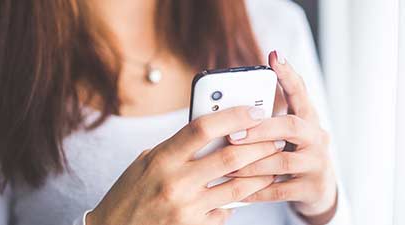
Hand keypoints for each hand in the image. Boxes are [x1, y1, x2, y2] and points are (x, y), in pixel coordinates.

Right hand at [87, 106, 284, 224]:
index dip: (233, 115)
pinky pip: (225, 211)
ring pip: (237, 187)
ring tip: (272, 164)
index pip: (203, 128)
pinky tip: (246, 193)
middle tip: (275, 138)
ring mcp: (186, 208)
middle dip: (259, 145)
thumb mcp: (146, 163)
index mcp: (161, 158)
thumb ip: (176, 148)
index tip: (254, 110)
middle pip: (230, 157)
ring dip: (260, 174)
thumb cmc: (129, 194)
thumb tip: (212, 131)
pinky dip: (238, 201)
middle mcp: (175, 182)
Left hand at [227, 51, 337, 222]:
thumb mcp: (285, 135)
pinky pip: (279, 190)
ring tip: (227, 166)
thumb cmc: (292, 155)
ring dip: (252, 163)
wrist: (319, 191)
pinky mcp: (311, 188)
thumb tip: (226, 109)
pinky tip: (236, 191)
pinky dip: (256, 190)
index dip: (288, 75)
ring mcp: (317, 163)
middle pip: (292, 126)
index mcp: (308, 119)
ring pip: (283, 161)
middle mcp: (317, 137)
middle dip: (260, 129)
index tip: (274, 56)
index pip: (300, 92)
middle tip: (232, 134)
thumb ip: (265, 122)